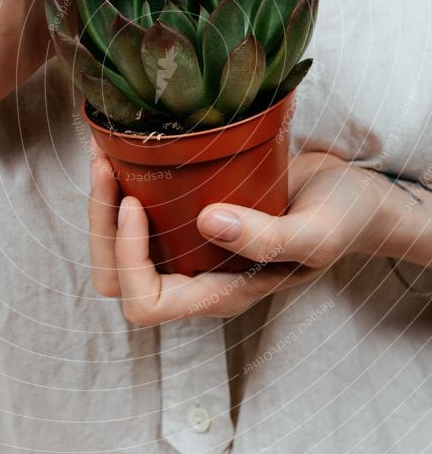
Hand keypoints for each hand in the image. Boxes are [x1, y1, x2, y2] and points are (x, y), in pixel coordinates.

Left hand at [88, 146, 388, 322]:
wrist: (352, 196)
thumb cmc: (342, 219)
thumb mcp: (317, 233)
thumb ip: (269, 238)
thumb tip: (208, 222)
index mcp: (222, 294)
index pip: (148, 303)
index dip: (129, 259)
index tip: (138, 203)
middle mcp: (198, 277)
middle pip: (118, 280)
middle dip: (101, 229)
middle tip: (106, 167)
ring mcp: (192, 249)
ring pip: (119, 250)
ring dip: (102, 206)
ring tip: (104, 154)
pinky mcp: (190, 218)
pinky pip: (140, 217)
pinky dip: (120, 187)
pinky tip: (121, 149)